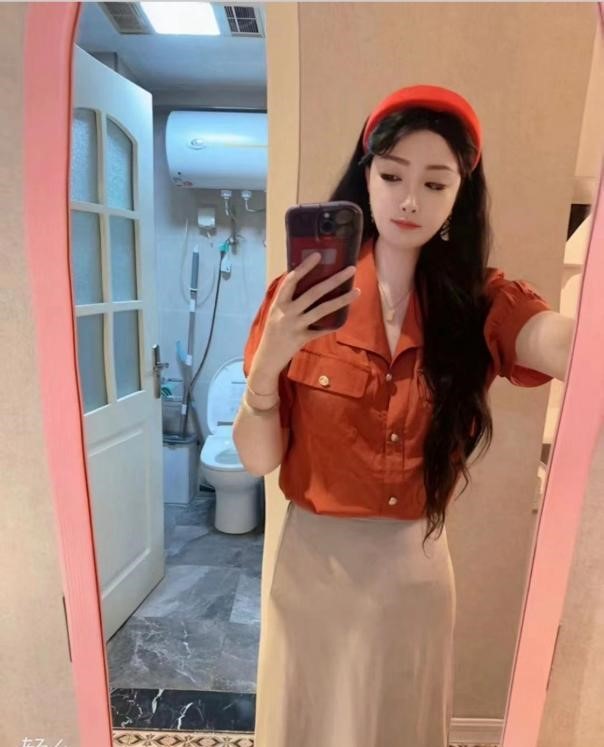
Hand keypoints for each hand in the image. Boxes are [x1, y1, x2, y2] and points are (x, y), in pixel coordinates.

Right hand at [253, 252, 360, 375]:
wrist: (266, 359)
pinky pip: (322, 330)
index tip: (317, 255)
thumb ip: (288, 300)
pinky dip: (333, 325)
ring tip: (357, 291)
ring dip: (341, 300)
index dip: (304, 267)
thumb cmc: (272, 332)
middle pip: (314, 292)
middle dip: (334, 279)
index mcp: (278, 303)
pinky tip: (345, 318)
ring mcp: (295, 326)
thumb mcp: (275, 313)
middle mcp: (286, 312)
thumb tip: (305, 281)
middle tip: (351, 269)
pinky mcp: (302, 339)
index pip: (291, 280)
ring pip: (322, 310)